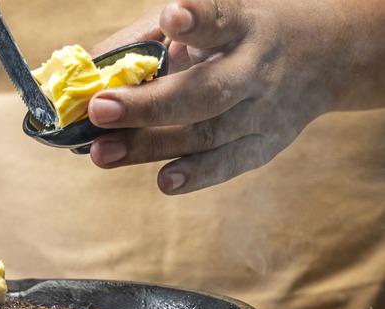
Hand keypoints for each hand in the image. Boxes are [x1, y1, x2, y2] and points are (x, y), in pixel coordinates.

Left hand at [86, 0, 384, 194]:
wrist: (329, 54)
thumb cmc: (242, 32)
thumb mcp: (210, 17)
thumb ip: (149, 39)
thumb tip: (88, 66)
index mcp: (243, 24)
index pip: (221, 20)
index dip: (198, 21)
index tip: (173, 18)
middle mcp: (257, 68)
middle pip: (205, 92)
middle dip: (149, 105)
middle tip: (99, 111)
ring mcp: (265, 111)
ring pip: (208, 134)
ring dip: (153, 147)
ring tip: (102, 154)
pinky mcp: (268, 143)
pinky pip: (230, 162)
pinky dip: (198, 174)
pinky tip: (165, 182)